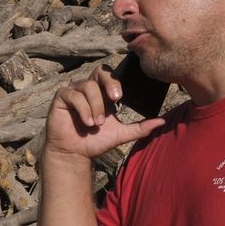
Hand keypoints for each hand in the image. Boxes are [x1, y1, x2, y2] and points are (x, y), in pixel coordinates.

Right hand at [44, 64, 165, 161]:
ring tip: (96, 124)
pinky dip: (82, 108)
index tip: (121, 98)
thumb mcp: (121, 134)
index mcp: (103, 93)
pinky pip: (73, 95)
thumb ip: (140, 127)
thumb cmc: (96, 142)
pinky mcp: (61, 98)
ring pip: (88, 86)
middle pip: (100, 70)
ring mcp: (74, 91)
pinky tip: (87, 122)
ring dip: (95, 105)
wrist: (74, 154)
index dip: (116, 80)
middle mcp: (89, 88)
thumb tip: (162, 122)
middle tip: (116, 99)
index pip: (111, 75)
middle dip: (109, 82)